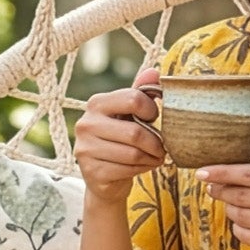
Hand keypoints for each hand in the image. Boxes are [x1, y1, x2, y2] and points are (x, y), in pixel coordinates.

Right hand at [75, 64, 164, 206]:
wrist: (103, 177)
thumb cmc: (120, 139)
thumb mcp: (128, 113)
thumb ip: (140, 92)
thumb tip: (154, 72)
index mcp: (96, 103)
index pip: (133, 99)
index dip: (152, 110)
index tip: (155, 119)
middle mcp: (86, 124)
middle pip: (135, 132)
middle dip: (156, 142)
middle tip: (163, 147)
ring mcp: (86, 149)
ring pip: (133, 154)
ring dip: (152, 158)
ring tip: (156, 157)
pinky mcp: (92, 172)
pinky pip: (127, 170)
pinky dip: (142, 169)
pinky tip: (144, 166)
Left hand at [200, 162, 249, 249]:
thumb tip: (240, 176)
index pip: (249, 173)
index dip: (222, 172)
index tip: (203, 172)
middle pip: (241, 195)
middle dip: (221, 192)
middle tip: (211, 189)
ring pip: (242, 217)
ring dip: (230, 211)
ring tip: (230, 206)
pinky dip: (240, 230)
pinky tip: (242, 225)